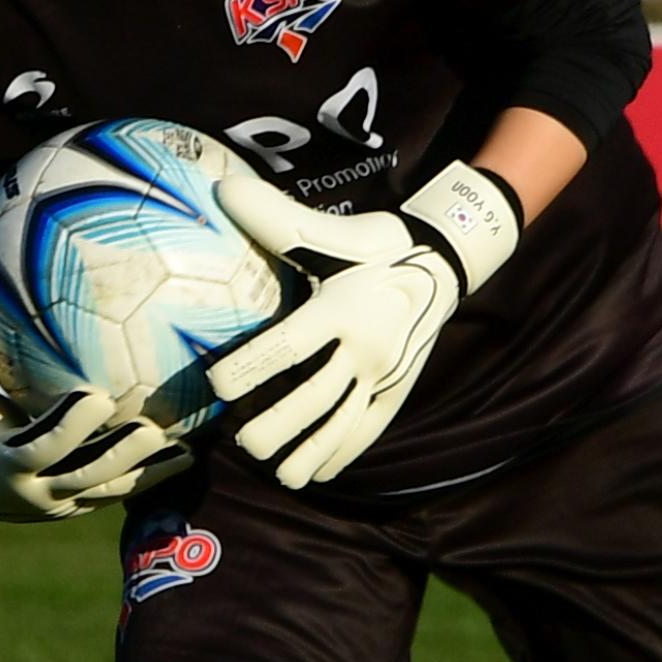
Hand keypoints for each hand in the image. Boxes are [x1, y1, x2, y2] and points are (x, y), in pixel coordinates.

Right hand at [0, 302, 186, 520]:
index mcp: (0, 469)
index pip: (38, 450)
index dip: (69, 429)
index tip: (98, 398)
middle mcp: (35, 494)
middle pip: (85, 477)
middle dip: (120, 456)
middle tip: (152, 429)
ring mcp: (63, 503)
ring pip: (110, 490)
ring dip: (147, 471)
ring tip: (185, 448)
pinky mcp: (82, 504)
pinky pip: (120, 491)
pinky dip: (152, 476)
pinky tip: (187, 453)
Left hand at [203, 154, 519, 488]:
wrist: (445, 261)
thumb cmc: (378, 245)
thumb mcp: (332, 231)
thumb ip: (277, 218)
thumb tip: (221, 188)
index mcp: (342, 307)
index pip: (289, 345)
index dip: (251, 368)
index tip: (216, 384)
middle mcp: (366, 346)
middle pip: (315, 397)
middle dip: (276, 426)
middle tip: (242, 443)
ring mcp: (386, 373)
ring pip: (344, 422)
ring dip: (310, 451)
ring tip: (279, 473)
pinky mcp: (398, 388)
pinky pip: (370, 428)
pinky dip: (343, 453)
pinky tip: (317, 473)